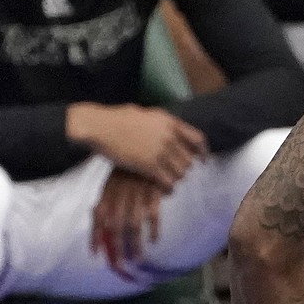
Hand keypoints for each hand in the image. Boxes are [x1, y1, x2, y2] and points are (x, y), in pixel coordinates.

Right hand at [68, 102, 207, 188]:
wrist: (99, 126)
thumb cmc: (116, 119)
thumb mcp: (144, 114)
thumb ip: (159, 123)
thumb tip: (166, 127)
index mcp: (168, 122)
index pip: (197, 138)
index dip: (203, 152)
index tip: (204, 161)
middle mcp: (168, 136)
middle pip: (189, 159)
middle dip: (184, 168)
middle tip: (177, 173)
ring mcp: (160, 151)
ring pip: (181, 172)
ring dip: (176, 178)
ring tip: (169, 181)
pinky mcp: (149, 166)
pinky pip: (168, 182)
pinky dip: (168, 188)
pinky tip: (164, 190)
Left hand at [91, 168, 162, 279]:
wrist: (147, 144)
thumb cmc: (129, 167)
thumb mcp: (112, 180)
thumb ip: (106, 199)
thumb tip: (96, 216)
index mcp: (108, 191)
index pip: (98, 216)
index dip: (95, 235)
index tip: (95, 253)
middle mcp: (120, 194)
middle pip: (115, 226)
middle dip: (116, 248)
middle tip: (119, 265)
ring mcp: (137, 194)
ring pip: (133, 225)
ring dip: (135, 245)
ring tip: (137, 259)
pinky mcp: (153, 192)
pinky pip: (153, 215)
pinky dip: (154, 229)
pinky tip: (154, 240)